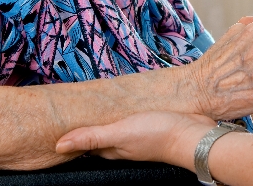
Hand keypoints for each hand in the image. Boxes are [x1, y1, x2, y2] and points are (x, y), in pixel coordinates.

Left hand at [55, 112, 214, 169]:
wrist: (195, 134)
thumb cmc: (158, 135)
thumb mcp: (121, 133)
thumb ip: (92, 136)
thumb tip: (58, 146)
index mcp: (113, 149)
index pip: (86, 144)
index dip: (73, 135)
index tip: (57, 123)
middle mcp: (124, 145)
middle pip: (100, 137)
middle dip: (87, 126)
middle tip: (72, 110)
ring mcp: (139, 136)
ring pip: (117, 129)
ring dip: (107, 119)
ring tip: (93, 104)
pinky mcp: (153, 125)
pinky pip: (133, 120)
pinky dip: (126, 113)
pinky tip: (126, 103)